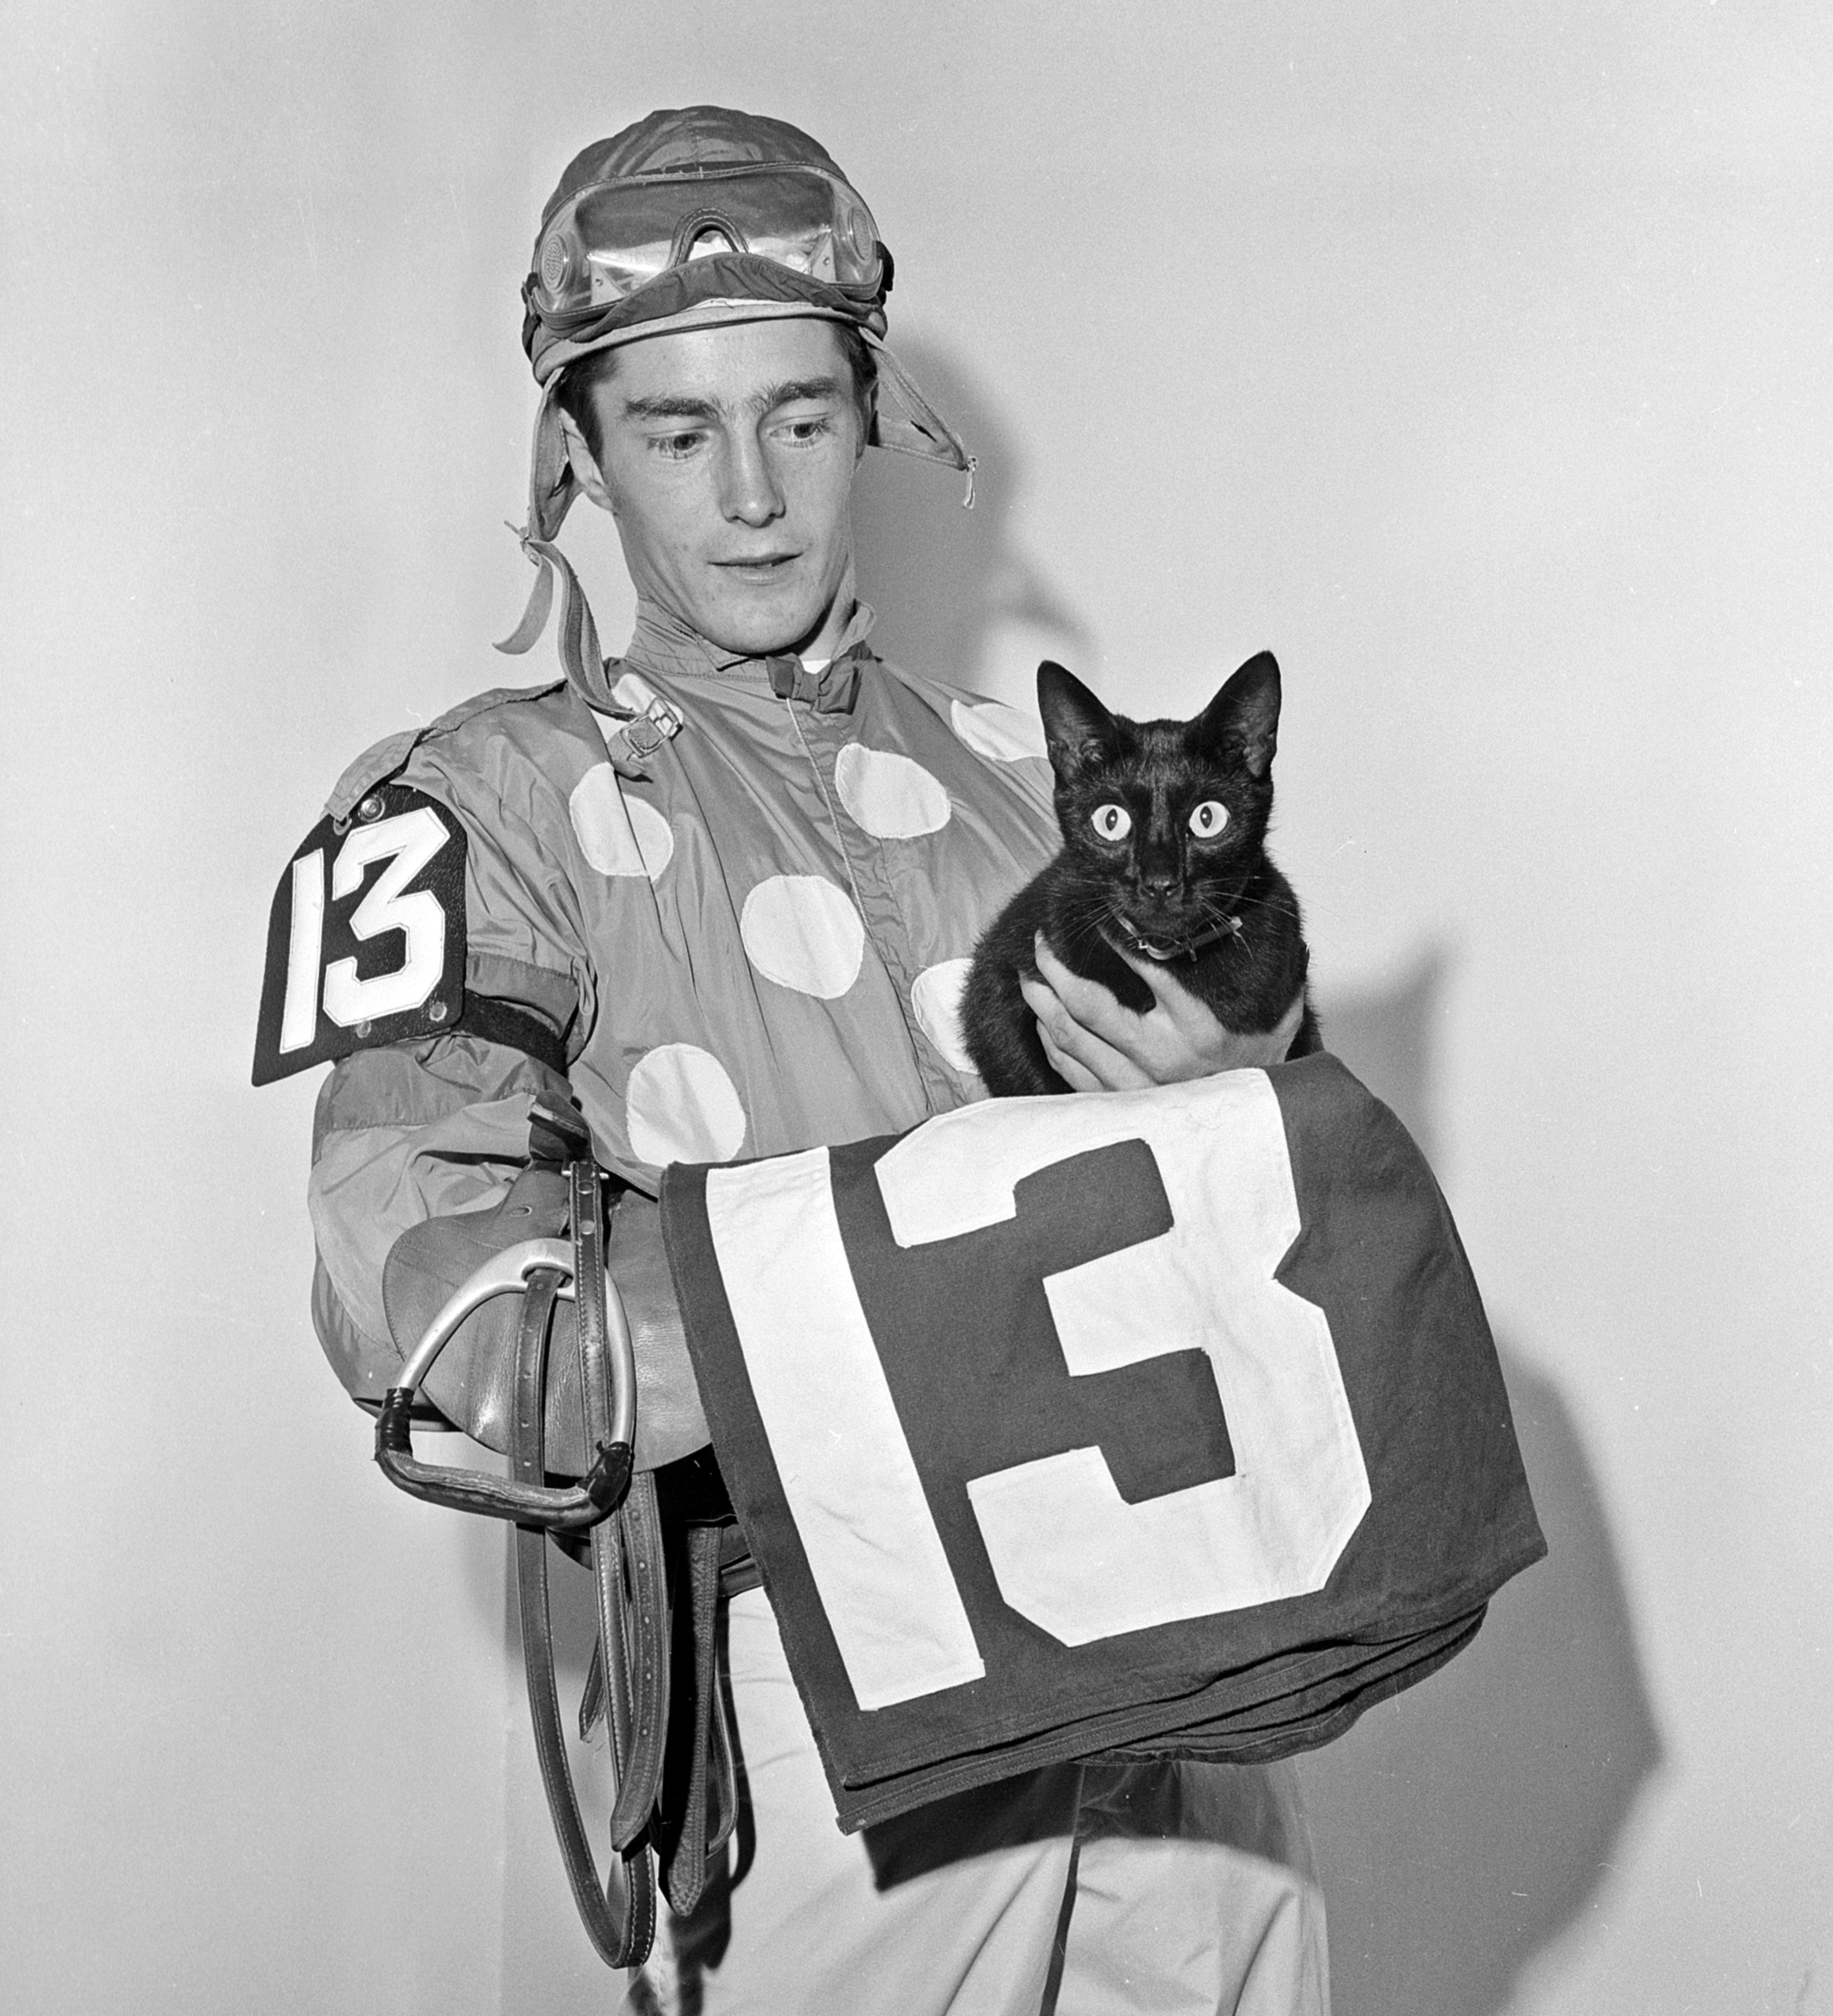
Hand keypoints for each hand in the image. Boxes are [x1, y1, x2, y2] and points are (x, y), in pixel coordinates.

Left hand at [1019, 935, 1305, 1092]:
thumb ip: (1270, 975)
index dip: (1120, 939)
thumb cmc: (1263, 1067)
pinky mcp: (1121, 1106)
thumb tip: (1266, 929)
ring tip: (1030, 976)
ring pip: (1071, 1038)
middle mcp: (1163, 1058)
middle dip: (1056, 970)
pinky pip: (1071, 1071)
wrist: (1259, 1132)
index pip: (1151, 969)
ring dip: (1043, 1004)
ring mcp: (1136, 1086)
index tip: (1102, 917)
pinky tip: (1044, 1020)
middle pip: (1089, 1006)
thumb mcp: (1278, 1018)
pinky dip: (1051, 1042)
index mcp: (1200, 1028)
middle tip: (1041, 944)